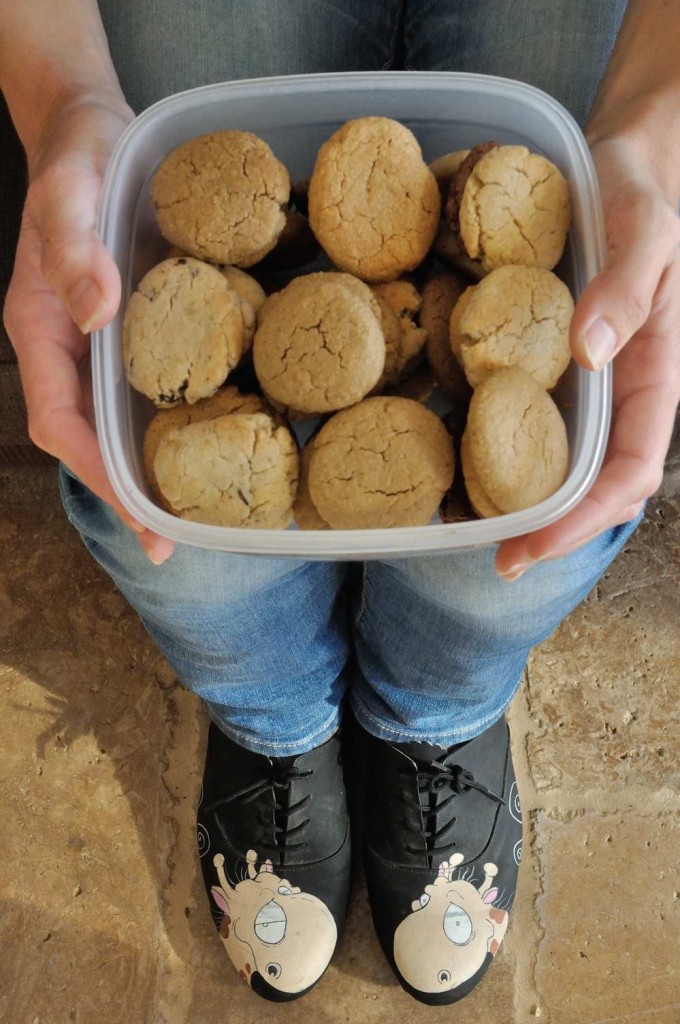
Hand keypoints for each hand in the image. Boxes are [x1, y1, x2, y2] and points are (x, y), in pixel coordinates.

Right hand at [3, 94, 174, 563]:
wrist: (90, 128)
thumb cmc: (76, 157)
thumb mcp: (70, 190)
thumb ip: (71, 245)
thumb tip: (96, 311)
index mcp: (41, 331)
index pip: (62, 425)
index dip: (98, 477)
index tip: (142, 519)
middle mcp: (68, 349)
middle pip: (90, 442)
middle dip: (128, 494)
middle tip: (176, 544)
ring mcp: (97, 345)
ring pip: (116, 424)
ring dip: (150, 470)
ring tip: (198, 513)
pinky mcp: (132, 331)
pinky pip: (145, 390)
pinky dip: (171, 424)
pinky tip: (210, 441)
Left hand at [496, 132, 679, 579]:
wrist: (620, 160)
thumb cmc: (644, 191)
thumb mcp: (648, 230)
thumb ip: (628, 288)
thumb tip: (590, 352)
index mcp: (653, 374)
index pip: (631, 470)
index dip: (585, 519)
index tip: (531, 548)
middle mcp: (614, 390)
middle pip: (589, 483)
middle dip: (546, 527)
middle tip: (493, 556)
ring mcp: (578, 378)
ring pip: (552, 456)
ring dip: (513, 495)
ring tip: (459, 520)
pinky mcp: (540, 355)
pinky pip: (518, 407)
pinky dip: (489, 436)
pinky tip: (449, 446)